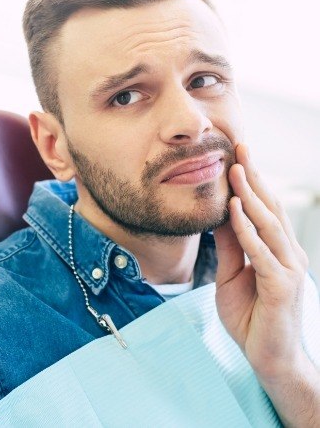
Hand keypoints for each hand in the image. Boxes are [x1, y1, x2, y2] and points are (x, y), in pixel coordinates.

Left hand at [214, 144, 319, 426]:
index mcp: (277, 250)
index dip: (252, 182)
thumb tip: (218, 214)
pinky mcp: (282, 287)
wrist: (268, 359)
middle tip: (241, 147)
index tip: (238, 155)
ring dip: (251, 195)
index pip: (264, 209)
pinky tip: (236, 209)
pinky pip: (261, 253)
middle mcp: (288, 254)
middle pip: (270, 208)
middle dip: (254, 177)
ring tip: (236, 169)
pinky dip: (248, 229)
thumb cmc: (251, 316)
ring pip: (268, 225)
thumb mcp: (231, 274)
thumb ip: (229, 246)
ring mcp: (288, 270)